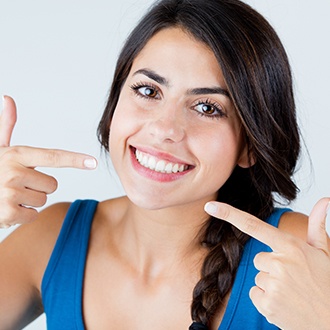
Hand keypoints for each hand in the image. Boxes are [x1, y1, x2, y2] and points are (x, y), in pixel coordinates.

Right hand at [0, 96, 96, 227]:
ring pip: (43, 200)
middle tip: (17, 185)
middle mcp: (13, 172)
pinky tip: (7, 208)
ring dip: (28, 201)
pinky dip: (22, 215)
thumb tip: (8, 99)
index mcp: (16, 155)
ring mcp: (10, 193)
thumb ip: (6, 126)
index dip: (75, 160)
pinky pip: (33, 215)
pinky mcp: (7, 213)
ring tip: (9, 196)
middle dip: (38, 187)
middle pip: (52, 185)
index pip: (52, 157)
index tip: (93, 162)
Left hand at [204, 198, 329, 329]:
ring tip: (291, 292)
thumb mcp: (323, 252)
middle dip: (271, 267)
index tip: (210, 206)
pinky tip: (284, 304)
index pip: (253, 225)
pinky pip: (254, 294)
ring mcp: (273, 285)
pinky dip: (266, 299)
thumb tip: (325, 199)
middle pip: (258, 258)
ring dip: (270, 284)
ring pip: (257, 277)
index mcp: (291, 246)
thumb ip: (317, 224)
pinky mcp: (267, 304)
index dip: (229, 214)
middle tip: (293, 278)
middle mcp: (280, 263)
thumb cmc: (327, 284)